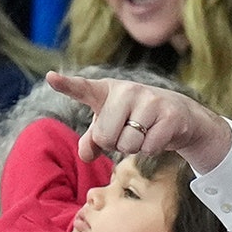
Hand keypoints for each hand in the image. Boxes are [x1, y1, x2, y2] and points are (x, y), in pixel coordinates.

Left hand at [45, 71, 231, 172]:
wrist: (180, 115)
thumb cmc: (137, 120)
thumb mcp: (111, 126)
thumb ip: (92, 140)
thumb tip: (85, 154)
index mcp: (107, 91)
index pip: (83, 88)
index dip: (66, 84)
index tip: (50, 77)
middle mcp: (127, 90)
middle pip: (105, 136)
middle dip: (115, 144)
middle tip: (128, 132)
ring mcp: (150, 101)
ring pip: (128, 144)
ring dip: (134, 148)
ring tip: (144, 133)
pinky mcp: (169, 115)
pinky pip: (149, 147)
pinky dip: (152, 149)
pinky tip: (159, 136)